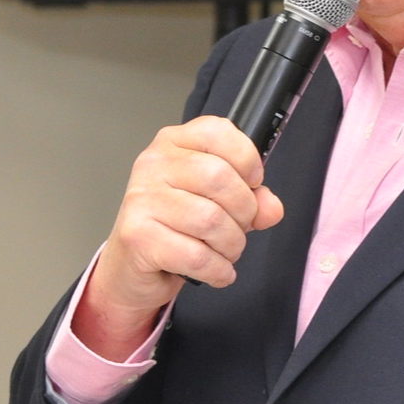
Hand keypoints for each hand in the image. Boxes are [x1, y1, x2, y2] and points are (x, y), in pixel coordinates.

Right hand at [72, 116, 284, 357]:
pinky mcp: (138, 236)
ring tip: (225, 252)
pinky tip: (217, 271)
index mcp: (173, 144)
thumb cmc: (175, 226)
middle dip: (244, 211)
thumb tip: (271, 207)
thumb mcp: (217, 202)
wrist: (132, 266)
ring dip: (232, 245)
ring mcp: (141, 199)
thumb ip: (250, 198)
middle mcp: (153, 165)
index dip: (247, 159)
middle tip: (239, 227)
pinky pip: (197, 256)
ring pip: (211, 220)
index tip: (253, 183)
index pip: (217, 132)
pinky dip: (218, 270)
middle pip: (219, 178)